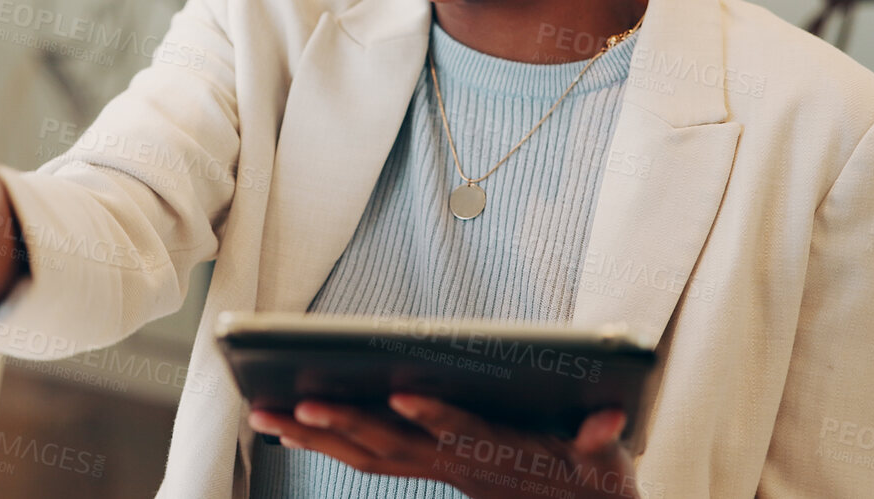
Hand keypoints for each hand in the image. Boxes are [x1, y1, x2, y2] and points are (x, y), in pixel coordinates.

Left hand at [248, 397, 638, 498]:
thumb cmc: (595, 481)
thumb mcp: (608, 463)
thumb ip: (602, 441)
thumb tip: (605, 421)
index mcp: (501, 455)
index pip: (463, 433)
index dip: (434, 415)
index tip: (401, 392)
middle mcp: (457, 466)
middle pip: (392, 446)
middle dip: (342, 426)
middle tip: (296, 406)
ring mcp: (437, 469)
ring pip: (367, 455)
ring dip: (314, 437)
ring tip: (264, 414)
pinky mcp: (428, 467)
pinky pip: (367, 458)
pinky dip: (327, 443)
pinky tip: (289, 427)